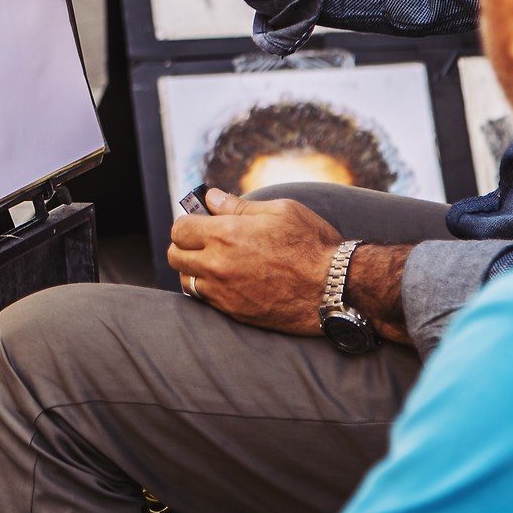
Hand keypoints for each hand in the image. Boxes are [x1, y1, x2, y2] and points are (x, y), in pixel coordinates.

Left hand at [165, 189, 338, 336]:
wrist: (336, 289)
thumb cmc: (313, 244)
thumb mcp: (280, 211)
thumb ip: (238, 206)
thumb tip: (211, 198)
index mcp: (226, 235)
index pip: (180, 229)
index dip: (188, 223)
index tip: (200, 222)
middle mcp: (218, 265)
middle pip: (176, 255)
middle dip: (185, 245)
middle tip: (204, 242)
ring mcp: (225, 293)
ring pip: (187, 281)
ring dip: (194, 270)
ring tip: (213, 263)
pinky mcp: (236, 314)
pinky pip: (205, 301)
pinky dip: (209, 290)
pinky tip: (226, 282)